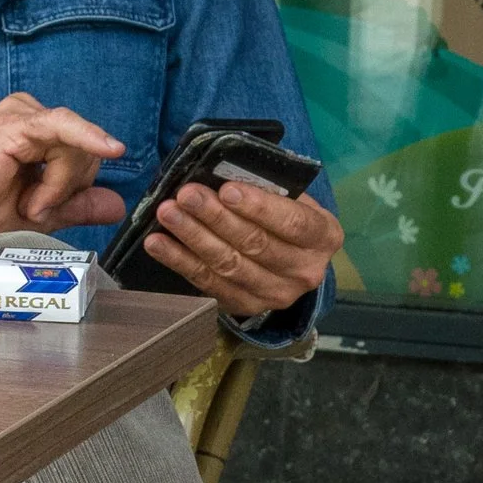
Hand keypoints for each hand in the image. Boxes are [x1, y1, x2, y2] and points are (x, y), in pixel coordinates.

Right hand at [0, 92, 127, 253]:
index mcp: (38, 134)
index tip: (43, 211)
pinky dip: (86, 141)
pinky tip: (111, 148)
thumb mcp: (41, 214)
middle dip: (67, 188)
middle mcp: (31, 117)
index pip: (86, 154)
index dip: (76, 188)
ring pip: (76, 146)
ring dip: (59, 185)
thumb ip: (77, 205)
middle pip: (85, 149)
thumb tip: (117, 205)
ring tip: (26, 203)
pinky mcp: (14, 124)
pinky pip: (65, 126)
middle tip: (29, 207)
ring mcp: (21, 116)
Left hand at [137, 172, 340, 320]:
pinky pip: (208, 285)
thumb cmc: (288, 214)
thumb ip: (267, 187)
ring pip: (229, 266)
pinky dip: (180, 262)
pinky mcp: (246, 307)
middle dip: (215, 217)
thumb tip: (221, 175)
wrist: (293, 258)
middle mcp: (305, 271)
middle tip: (185, 195)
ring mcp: (276, 295)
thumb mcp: (291, 197)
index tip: (226, 189)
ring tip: (167, 214)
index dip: (258, 207)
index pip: (292, 223)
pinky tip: (158, 243)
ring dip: (193, 238)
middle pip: (255, 245)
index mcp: (324, 236)